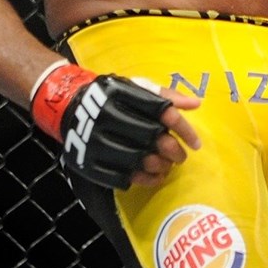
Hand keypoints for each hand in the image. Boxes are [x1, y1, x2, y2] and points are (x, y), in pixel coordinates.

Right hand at [30, 62, 200, 189]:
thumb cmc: (114, 96)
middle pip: (151, 137)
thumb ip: (167, 95)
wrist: (70, 106)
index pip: (163, 111)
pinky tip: (154, 178)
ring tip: (168, 167)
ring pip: (136, 160)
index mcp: (124, 94)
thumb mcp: (138, 86)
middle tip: (182, 157)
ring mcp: (95, 141)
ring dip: (159, 167)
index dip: (183, 129)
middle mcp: (108, 116)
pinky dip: (142, 180)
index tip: (196, 143)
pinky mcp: (88, 161)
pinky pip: (119, 177)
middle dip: (172, 150)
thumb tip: (197, 104)